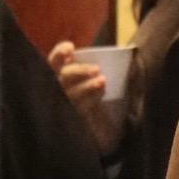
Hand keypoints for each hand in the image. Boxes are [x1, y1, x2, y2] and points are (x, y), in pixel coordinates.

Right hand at [49, 38, 123, 153]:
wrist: (102, 130)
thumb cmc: (97, 97)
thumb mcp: (95, 80)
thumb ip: (97, 69)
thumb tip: (125, 56)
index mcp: (59, 76)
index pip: (53, 62)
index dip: (59, 53)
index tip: (71, 48)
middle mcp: (56, 90)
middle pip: (62, 78)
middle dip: (78, 71)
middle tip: (96, 68)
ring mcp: (63, 106)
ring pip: (70, 93)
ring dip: (86, 86)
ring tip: (102, 80)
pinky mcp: (72, 119)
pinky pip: (79, 108)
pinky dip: (91, 98)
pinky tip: (101, 92)